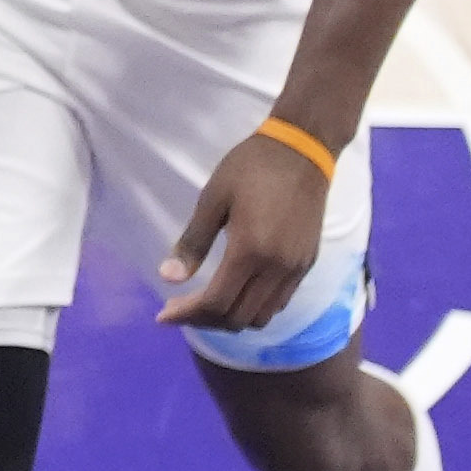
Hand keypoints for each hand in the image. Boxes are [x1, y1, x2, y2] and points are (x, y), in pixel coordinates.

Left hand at [158, 129, 331, 330]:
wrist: (302, 149)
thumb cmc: (251, 167)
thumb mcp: (213, 199)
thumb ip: (192, 242)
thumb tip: (168, 278)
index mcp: (250, 251)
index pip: (216, 303)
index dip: (187, 315)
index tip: (163, 315)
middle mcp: (277, 268)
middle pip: (238, 318)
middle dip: (204, 321)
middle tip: (179, 309)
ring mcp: (296, 269)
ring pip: (262, 316)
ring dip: (231, 319)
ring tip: (205, 304)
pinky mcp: (307, 263)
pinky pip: (279, 302)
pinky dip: (254, 307)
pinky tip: (236, 291)